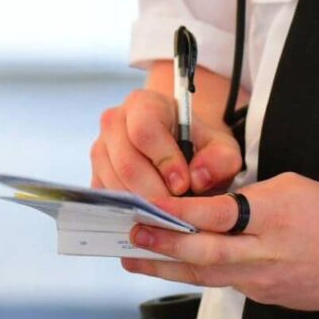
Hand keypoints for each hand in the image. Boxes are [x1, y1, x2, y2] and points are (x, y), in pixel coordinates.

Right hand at [90, 84, 242, 200]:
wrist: (183, 154)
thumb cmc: (200, 148)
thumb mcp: (222, 149)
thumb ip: (221, 160)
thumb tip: (198, 178)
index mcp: (144, 104)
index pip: (144, 129)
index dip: (163, 159)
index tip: (184, 184)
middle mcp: (115, 122)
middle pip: (126, 162)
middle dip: (154, 191)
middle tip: (177, 207)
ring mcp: (101, 150)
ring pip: (114, 184)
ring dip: (143, 204)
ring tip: (168, 212)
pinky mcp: (96, 175)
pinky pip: (107, 199)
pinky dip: (130, 212)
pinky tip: (152, 215)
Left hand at [120, 173, 318, 311]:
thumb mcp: (293, 187)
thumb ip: (249, 196)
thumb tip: (211, 202)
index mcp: (274, 216)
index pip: (219, 216)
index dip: (180, 213)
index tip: (150, 206)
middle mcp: (266, 253)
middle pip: (205, 255)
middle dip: (162, 246)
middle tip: (131, 237)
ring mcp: (264, 281)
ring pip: (207, 276)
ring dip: (167, 268)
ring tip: (135, 259)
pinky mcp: (264, 297)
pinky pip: (225, 283)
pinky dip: (196, 275)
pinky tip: (174, 268)